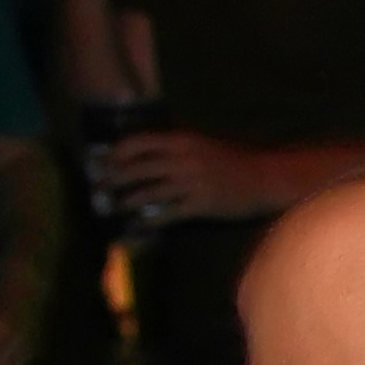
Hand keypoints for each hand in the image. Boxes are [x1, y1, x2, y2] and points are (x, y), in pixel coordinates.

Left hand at [96, 128, 286, 226]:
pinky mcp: (199, 204)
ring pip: (147, 192)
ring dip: (126, 201)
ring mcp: (190, 182)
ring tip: (114, 207)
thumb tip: (146, 147)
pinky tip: (137, 224)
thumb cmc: (235, 159)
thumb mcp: (204, 142)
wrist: (266, 178)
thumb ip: (177, 144)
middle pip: (135, 169)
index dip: (115, 153)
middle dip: (112, 180)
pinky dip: (148, 220)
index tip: (102, 162)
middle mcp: (182, 159)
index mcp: (181, 140)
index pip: (136, 143)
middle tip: (98, 188)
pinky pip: (166, 213)